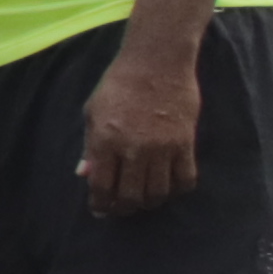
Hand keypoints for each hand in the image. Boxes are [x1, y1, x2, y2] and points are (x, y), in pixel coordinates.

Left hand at [82, 44, 204, 216]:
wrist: (157, 63)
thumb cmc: (118, 84)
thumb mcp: (93, 112)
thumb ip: (90, 145)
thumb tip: (86, 174)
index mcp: (105, 140)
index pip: (102, 186)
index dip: (100, 204)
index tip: (100, 210)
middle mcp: (134, 149)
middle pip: (131, 196)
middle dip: (124, 208)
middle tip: (121, 208)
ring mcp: (162, 148)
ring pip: (158, 193)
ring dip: (149, 202)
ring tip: (143, 200)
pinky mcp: (186, 144)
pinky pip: (185, 179)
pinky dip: (176, 190)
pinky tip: (168, 187)